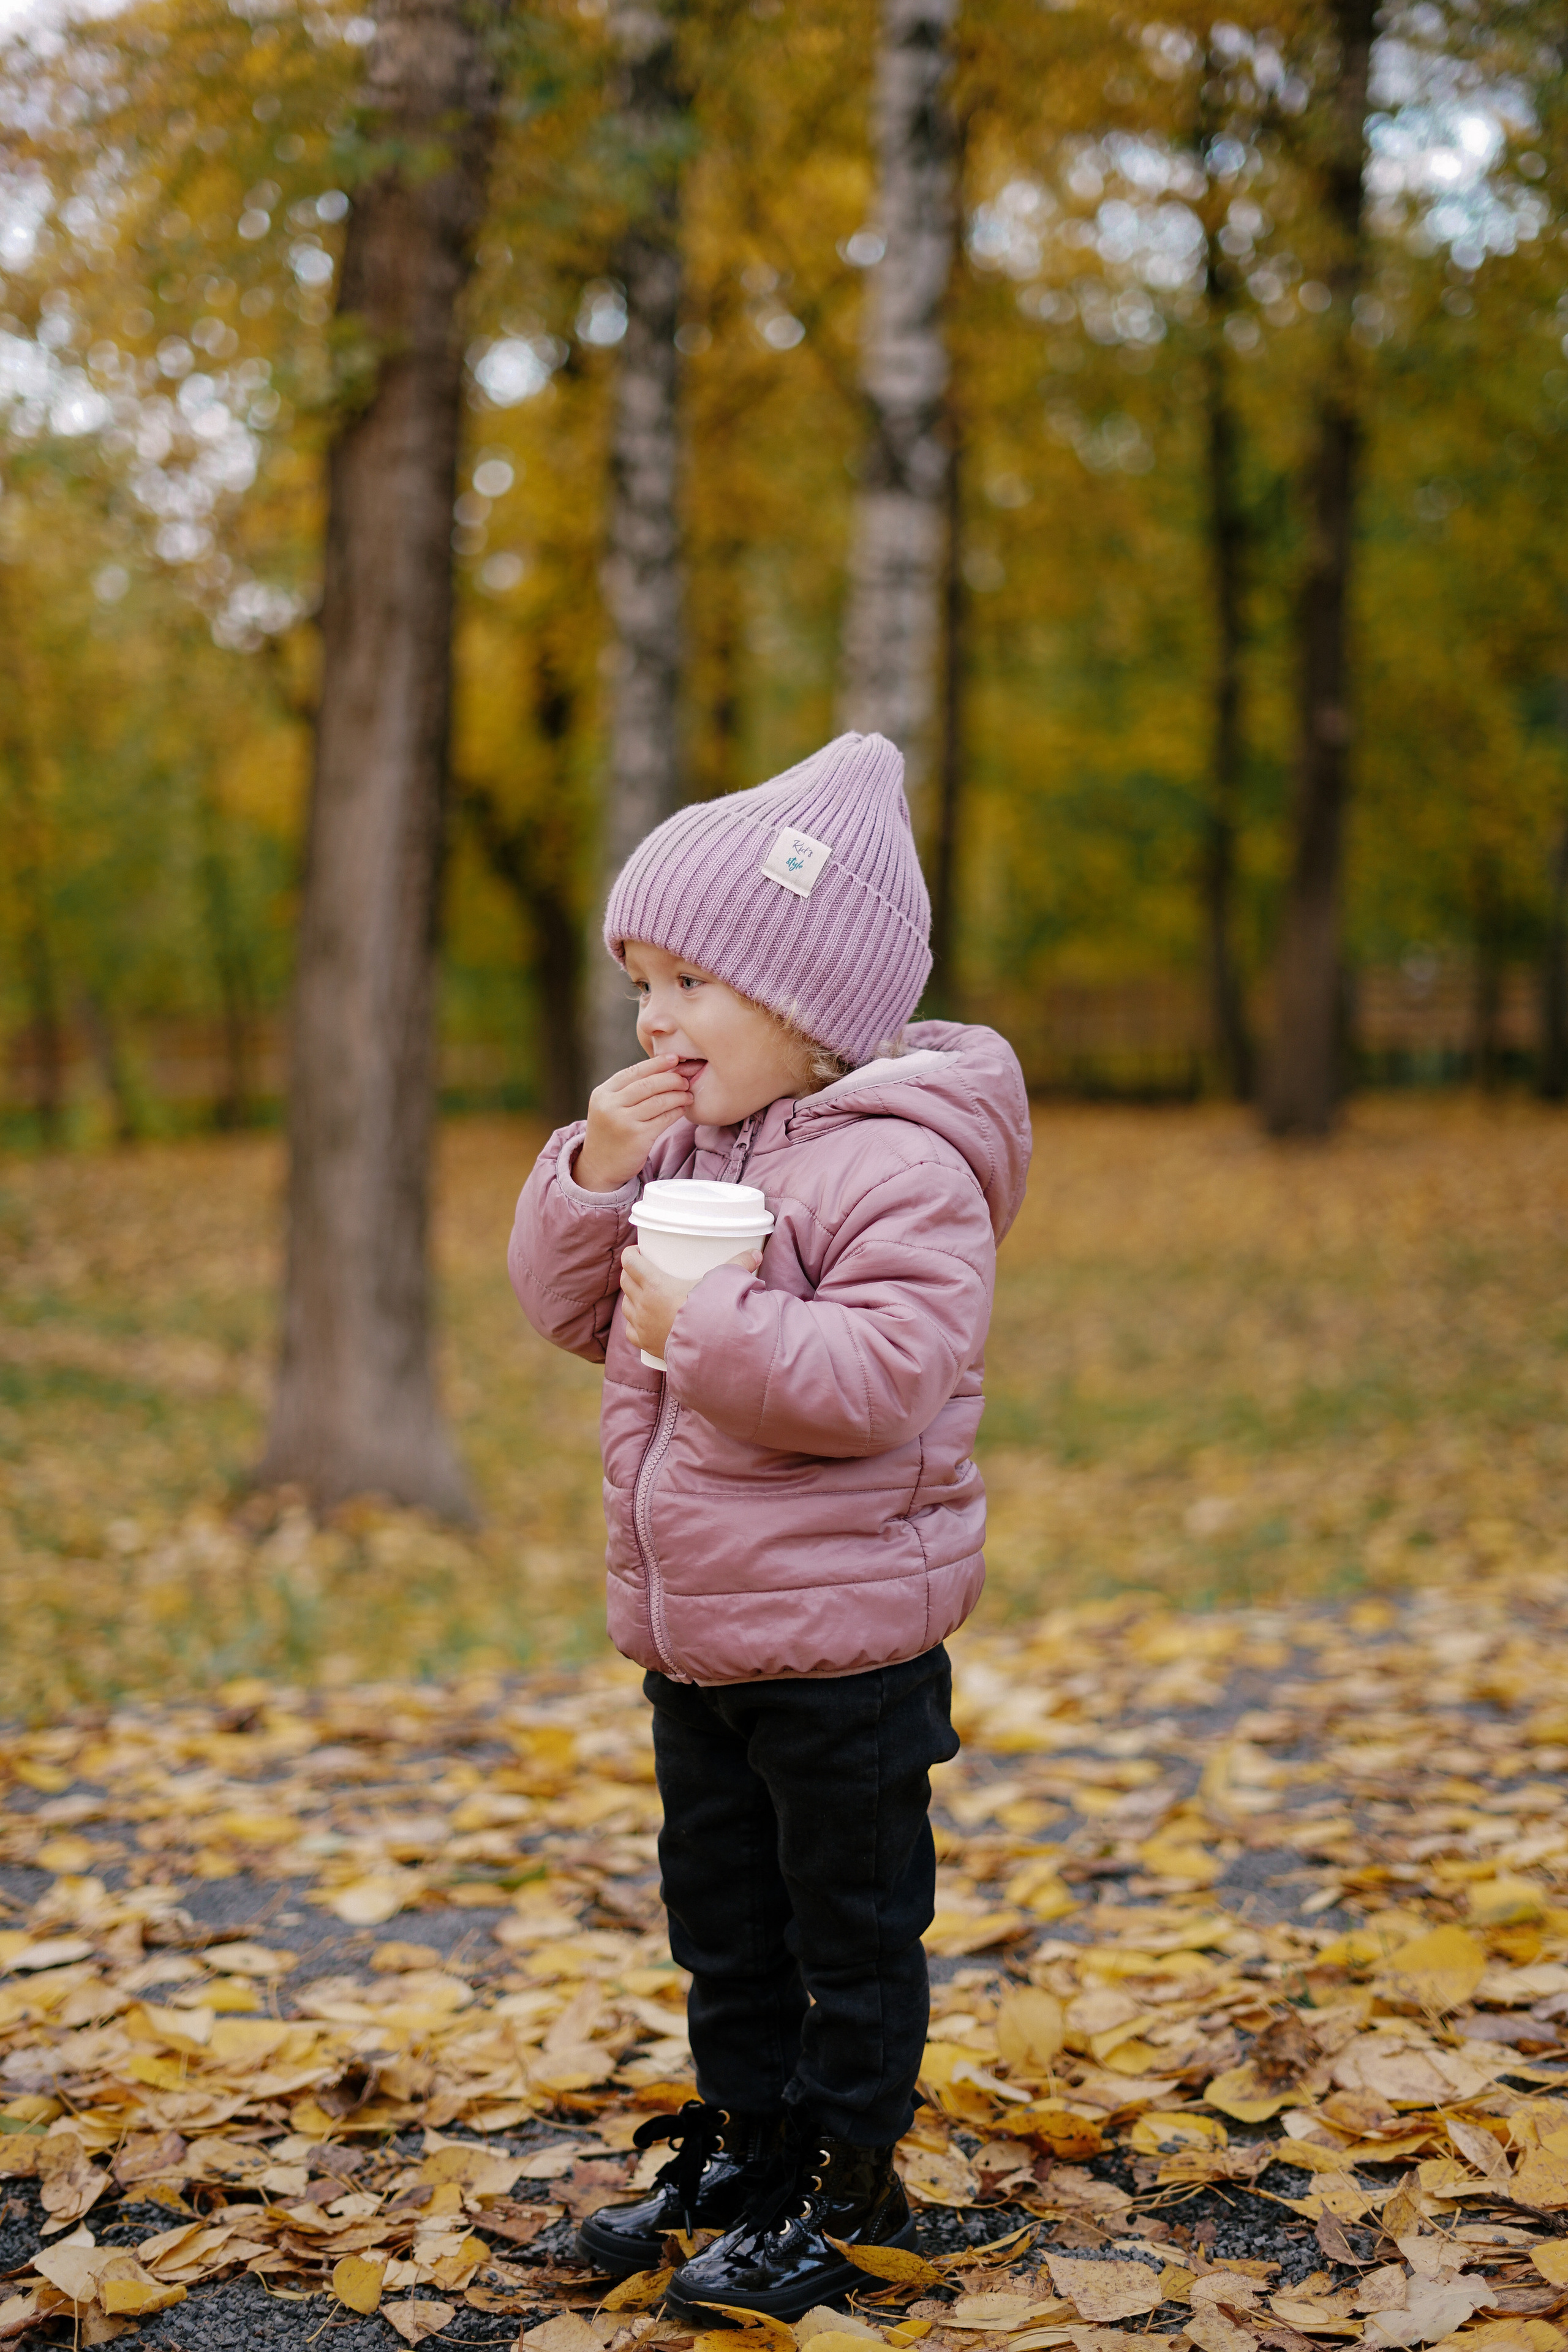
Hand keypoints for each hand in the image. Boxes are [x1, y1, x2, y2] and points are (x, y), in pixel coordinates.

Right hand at [575, 1055, 691, 1191]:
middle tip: (685, 1079)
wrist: (599, 1167)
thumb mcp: (608, 1107)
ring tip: (688, 1094)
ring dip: (678, 1095)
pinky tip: (682, 1108)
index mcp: (602, 1093)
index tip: (674, 1058)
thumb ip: (626, 1090)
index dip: (656, 1063)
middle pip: (648, 1084)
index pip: (633, 1071)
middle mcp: (610, 1106)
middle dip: (671, 1078)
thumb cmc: (610, 1133)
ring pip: (658, 1101)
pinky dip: (676, 1111)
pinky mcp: (637, 1137)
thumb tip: (661, 1069)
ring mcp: (623, 1122)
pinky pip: (664, 1119)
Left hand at [619, 1246, 761, 1361]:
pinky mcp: (644, 1343)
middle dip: (631, 1273)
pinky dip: (634, 1322)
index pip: (630, 1262)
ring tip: (643, 1294)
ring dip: (632, 1297)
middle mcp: (643, 1304)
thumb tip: (756, 1254)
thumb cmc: (711, 1313)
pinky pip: (630, 1329)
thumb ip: (739, 1266)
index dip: (631, 1254)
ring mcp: (641, 1325)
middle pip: (625, 1281)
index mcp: (655, 1285)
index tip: (638, 1252)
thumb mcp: (723, 1284)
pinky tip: (644, 1321)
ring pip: (626, 1305)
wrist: (707, 1350)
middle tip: (642, 1270)